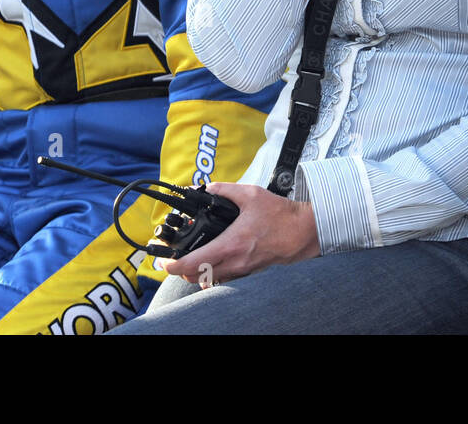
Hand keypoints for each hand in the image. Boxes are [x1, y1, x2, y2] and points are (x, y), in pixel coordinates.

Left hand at [155, 183, 320, 285]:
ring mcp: (242, 271)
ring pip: (210, 281)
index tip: (164, 262)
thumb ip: (225, 190)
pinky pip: (225, 279)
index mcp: (230, 245)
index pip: (193, 264)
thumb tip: (208, 187)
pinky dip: (213, 274)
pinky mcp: (250, 273)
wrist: (303, 232)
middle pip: (196, 278)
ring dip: (197, 274)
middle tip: (175, 259)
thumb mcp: (251, 194)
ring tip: (192, 259)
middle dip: (182, 271)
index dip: (173, 266)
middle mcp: (234, 263)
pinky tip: (214, 259)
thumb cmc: (280, 215)